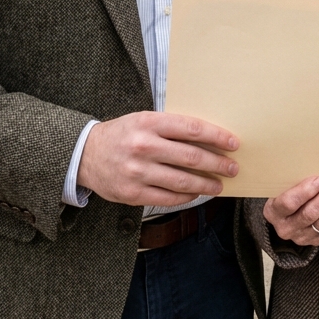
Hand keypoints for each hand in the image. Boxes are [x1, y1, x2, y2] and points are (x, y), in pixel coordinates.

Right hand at [77, 111, 239, 206]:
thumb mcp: (144, 120)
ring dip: (206, 184)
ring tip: (219, 185)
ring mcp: (137, 172)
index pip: (191, 128)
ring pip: (182, 181)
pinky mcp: (132, 193)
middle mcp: (143, 146)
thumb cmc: (122, 134)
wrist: (85, 154)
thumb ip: (171, 128)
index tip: (233, 143)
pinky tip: (196, 193)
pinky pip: (168, 198)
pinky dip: (186, 196)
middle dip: (218, 164)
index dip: (216, 136)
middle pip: (191, 157)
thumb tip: (209, 138)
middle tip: (233, 168)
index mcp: (148, 122)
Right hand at [263, 175, 318, 245]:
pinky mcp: (315, 241)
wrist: (284, 216)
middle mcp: (286, 228)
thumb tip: (318, 168)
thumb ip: (294, 182)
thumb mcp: (282, 187)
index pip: (289, 203)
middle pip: (310, 213)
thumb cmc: (284, 195)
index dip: (306, 191)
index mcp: (273, 212)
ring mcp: (301, 237)